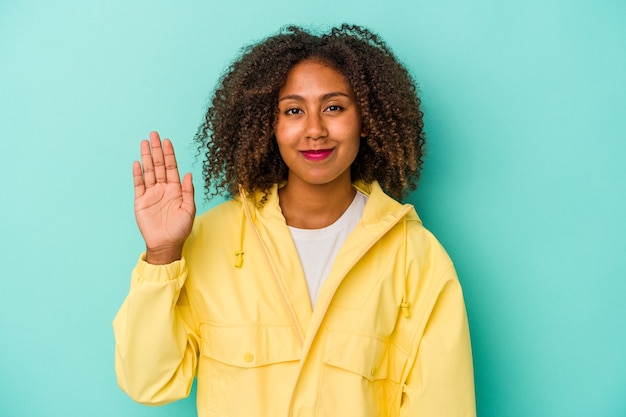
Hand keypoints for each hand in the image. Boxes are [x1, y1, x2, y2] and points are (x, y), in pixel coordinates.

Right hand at [133, 131, 195, 263]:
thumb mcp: (189, 210)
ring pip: (148, 171)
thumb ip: (188, 191)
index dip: (169, 154)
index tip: (167, 141)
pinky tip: (138, 163)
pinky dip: (138, 174)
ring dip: (147, 157)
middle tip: (154, 134)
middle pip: (159, 165)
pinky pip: (139, 184)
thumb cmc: (180, 229)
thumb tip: (189, 174)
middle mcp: (163, 188)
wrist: (166, 244)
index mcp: (176, 189)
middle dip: (157, 150)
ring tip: (144, 143)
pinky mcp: (141, 201)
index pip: (172, 167)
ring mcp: (151, 194)